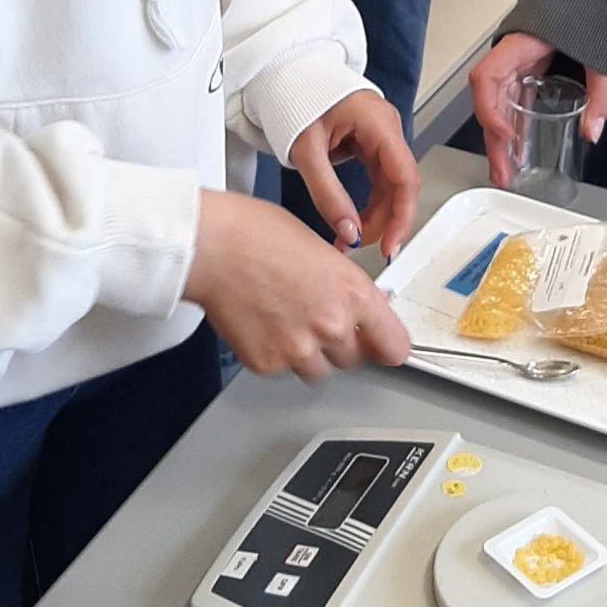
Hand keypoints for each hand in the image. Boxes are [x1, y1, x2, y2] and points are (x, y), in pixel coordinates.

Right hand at [187, 191, 410, 380]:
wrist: (211, 247)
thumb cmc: (256, 234)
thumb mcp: (321, 249)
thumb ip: (345, 286)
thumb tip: (358, 307)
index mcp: (353, 293)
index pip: (394, 345)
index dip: (388, 346)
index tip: (385, 347)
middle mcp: (332, 326)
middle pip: (355, 360)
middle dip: (340, 344)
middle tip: (316, 320)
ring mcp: (299, 350)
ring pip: (319, 371)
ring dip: (310, 354)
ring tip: (287, 321)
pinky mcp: (267, 364)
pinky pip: (282, 371)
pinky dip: (276, 355)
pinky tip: (264, 325)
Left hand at [289, 91, 419, 258]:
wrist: (287, 79)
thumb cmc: (297, 98)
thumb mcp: (307, 152)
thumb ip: (327, 194)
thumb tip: (347, 230)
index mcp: (378, 123)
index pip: (405, 177)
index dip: (402, 216)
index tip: (390, 245)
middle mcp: (386, 129)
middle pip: (400, 186)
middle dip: (383, 222)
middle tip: (358, 245)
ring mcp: (380, 137)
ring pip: (390, 187)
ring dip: (374, 217)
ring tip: (349, 238)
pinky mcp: (370, 145)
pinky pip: (378, 181)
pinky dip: (368, 204)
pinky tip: (353, 220)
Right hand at [470, 34, 606, 188]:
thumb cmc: (586, 7)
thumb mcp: (599, 54)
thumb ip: (601, 93)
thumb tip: (593, 129)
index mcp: (519, 44)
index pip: (486, 77)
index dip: (489, 109)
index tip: (506, 135)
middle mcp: (511, 56)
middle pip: (490, 101)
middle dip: (494, 140)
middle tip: (504, 172)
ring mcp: (517, 65)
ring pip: (498, 105)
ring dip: (499, 140)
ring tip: (507, 171)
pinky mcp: (527, 72)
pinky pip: (512, 102)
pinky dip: (512, 127)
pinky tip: (517, 150)